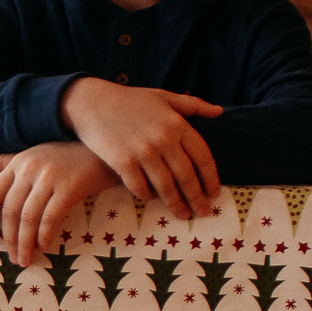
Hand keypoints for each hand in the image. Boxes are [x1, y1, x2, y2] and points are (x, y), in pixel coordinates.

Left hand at [0, 144, 122, 267]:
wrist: (104, 152)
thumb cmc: (68, 156)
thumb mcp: (35, 154)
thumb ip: (7, 161)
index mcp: (18, 162)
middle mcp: (30, 168)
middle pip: (11, 210)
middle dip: (9, 238)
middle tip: (13, 258)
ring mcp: (49, 177)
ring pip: (28, 216)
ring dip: (25, 243)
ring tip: (25, 259)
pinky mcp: (69, 186)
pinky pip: (50, 216)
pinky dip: (44, 234)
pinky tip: (44, 246)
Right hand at [58, 79, 223, 218]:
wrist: (92, 102)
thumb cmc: (130, 99)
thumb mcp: (164, 96)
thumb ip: (193, 105)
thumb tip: (219, 111)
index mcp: (177, 124)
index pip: (203, 157)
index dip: (211, 178)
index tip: (214, 193)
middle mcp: (163, 139)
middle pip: (187, 177)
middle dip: (197, 198)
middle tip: (204, 212)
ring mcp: (142, 152)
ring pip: (166, 187)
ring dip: (176, 204)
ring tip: (183, 214)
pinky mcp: (122, 162)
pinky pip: (140, 187)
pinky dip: (147, 196)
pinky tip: (151, 198)